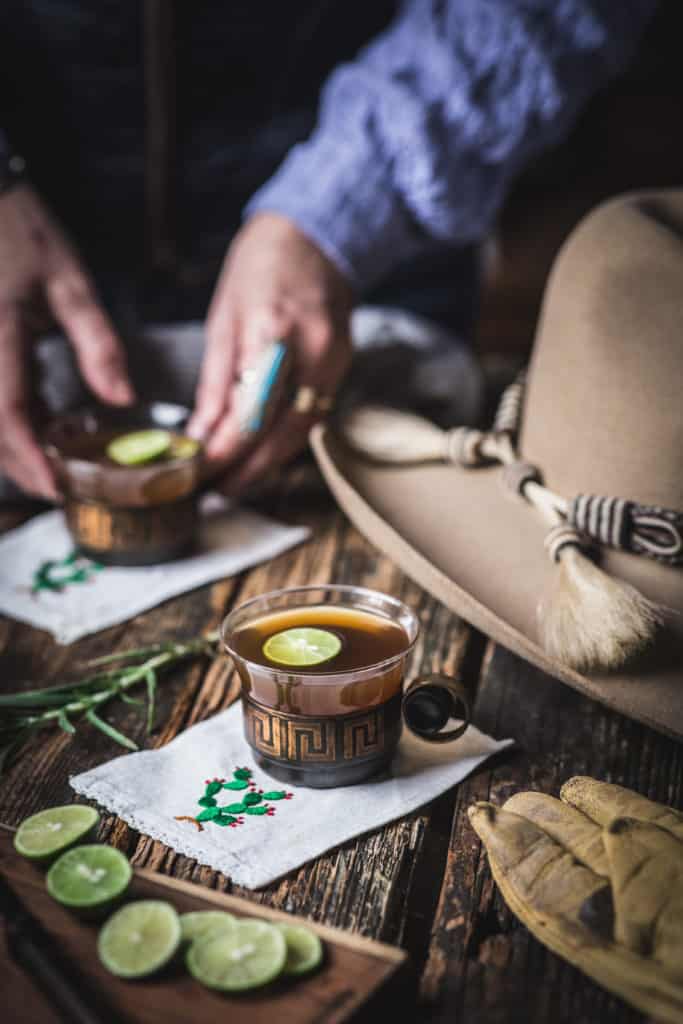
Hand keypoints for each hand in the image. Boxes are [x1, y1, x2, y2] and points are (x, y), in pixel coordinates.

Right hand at [0, 185, 133, 497]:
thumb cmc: (24, 233)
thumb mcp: (71, 285)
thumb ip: (98, 345)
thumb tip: (123, 401)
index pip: (9, 415)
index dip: (30, 460)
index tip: (56, 489)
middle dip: (21, 464)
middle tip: (61, 485)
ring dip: (13, 442)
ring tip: (56, 455)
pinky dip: (9, 416)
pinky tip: (40, 417)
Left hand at [189, 212, 352, 492]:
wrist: (316, 238)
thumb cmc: (260, 269)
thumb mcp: (222, 320)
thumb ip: (215, 383)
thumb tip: (200, 435)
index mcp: (273, 331)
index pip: (250, 413)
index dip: (225, 452)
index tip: (199, 473)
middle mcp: (312, 352)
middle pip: (281, 434)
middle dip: (247, 470)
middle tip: (215, 492)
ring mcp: (335, 362)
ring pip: (299, 433)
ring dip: (267, 463)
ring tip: (234, 481)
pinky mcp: (343, 369)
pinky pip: (311, 417)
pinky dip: (283, 440)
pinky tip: (261, 453)